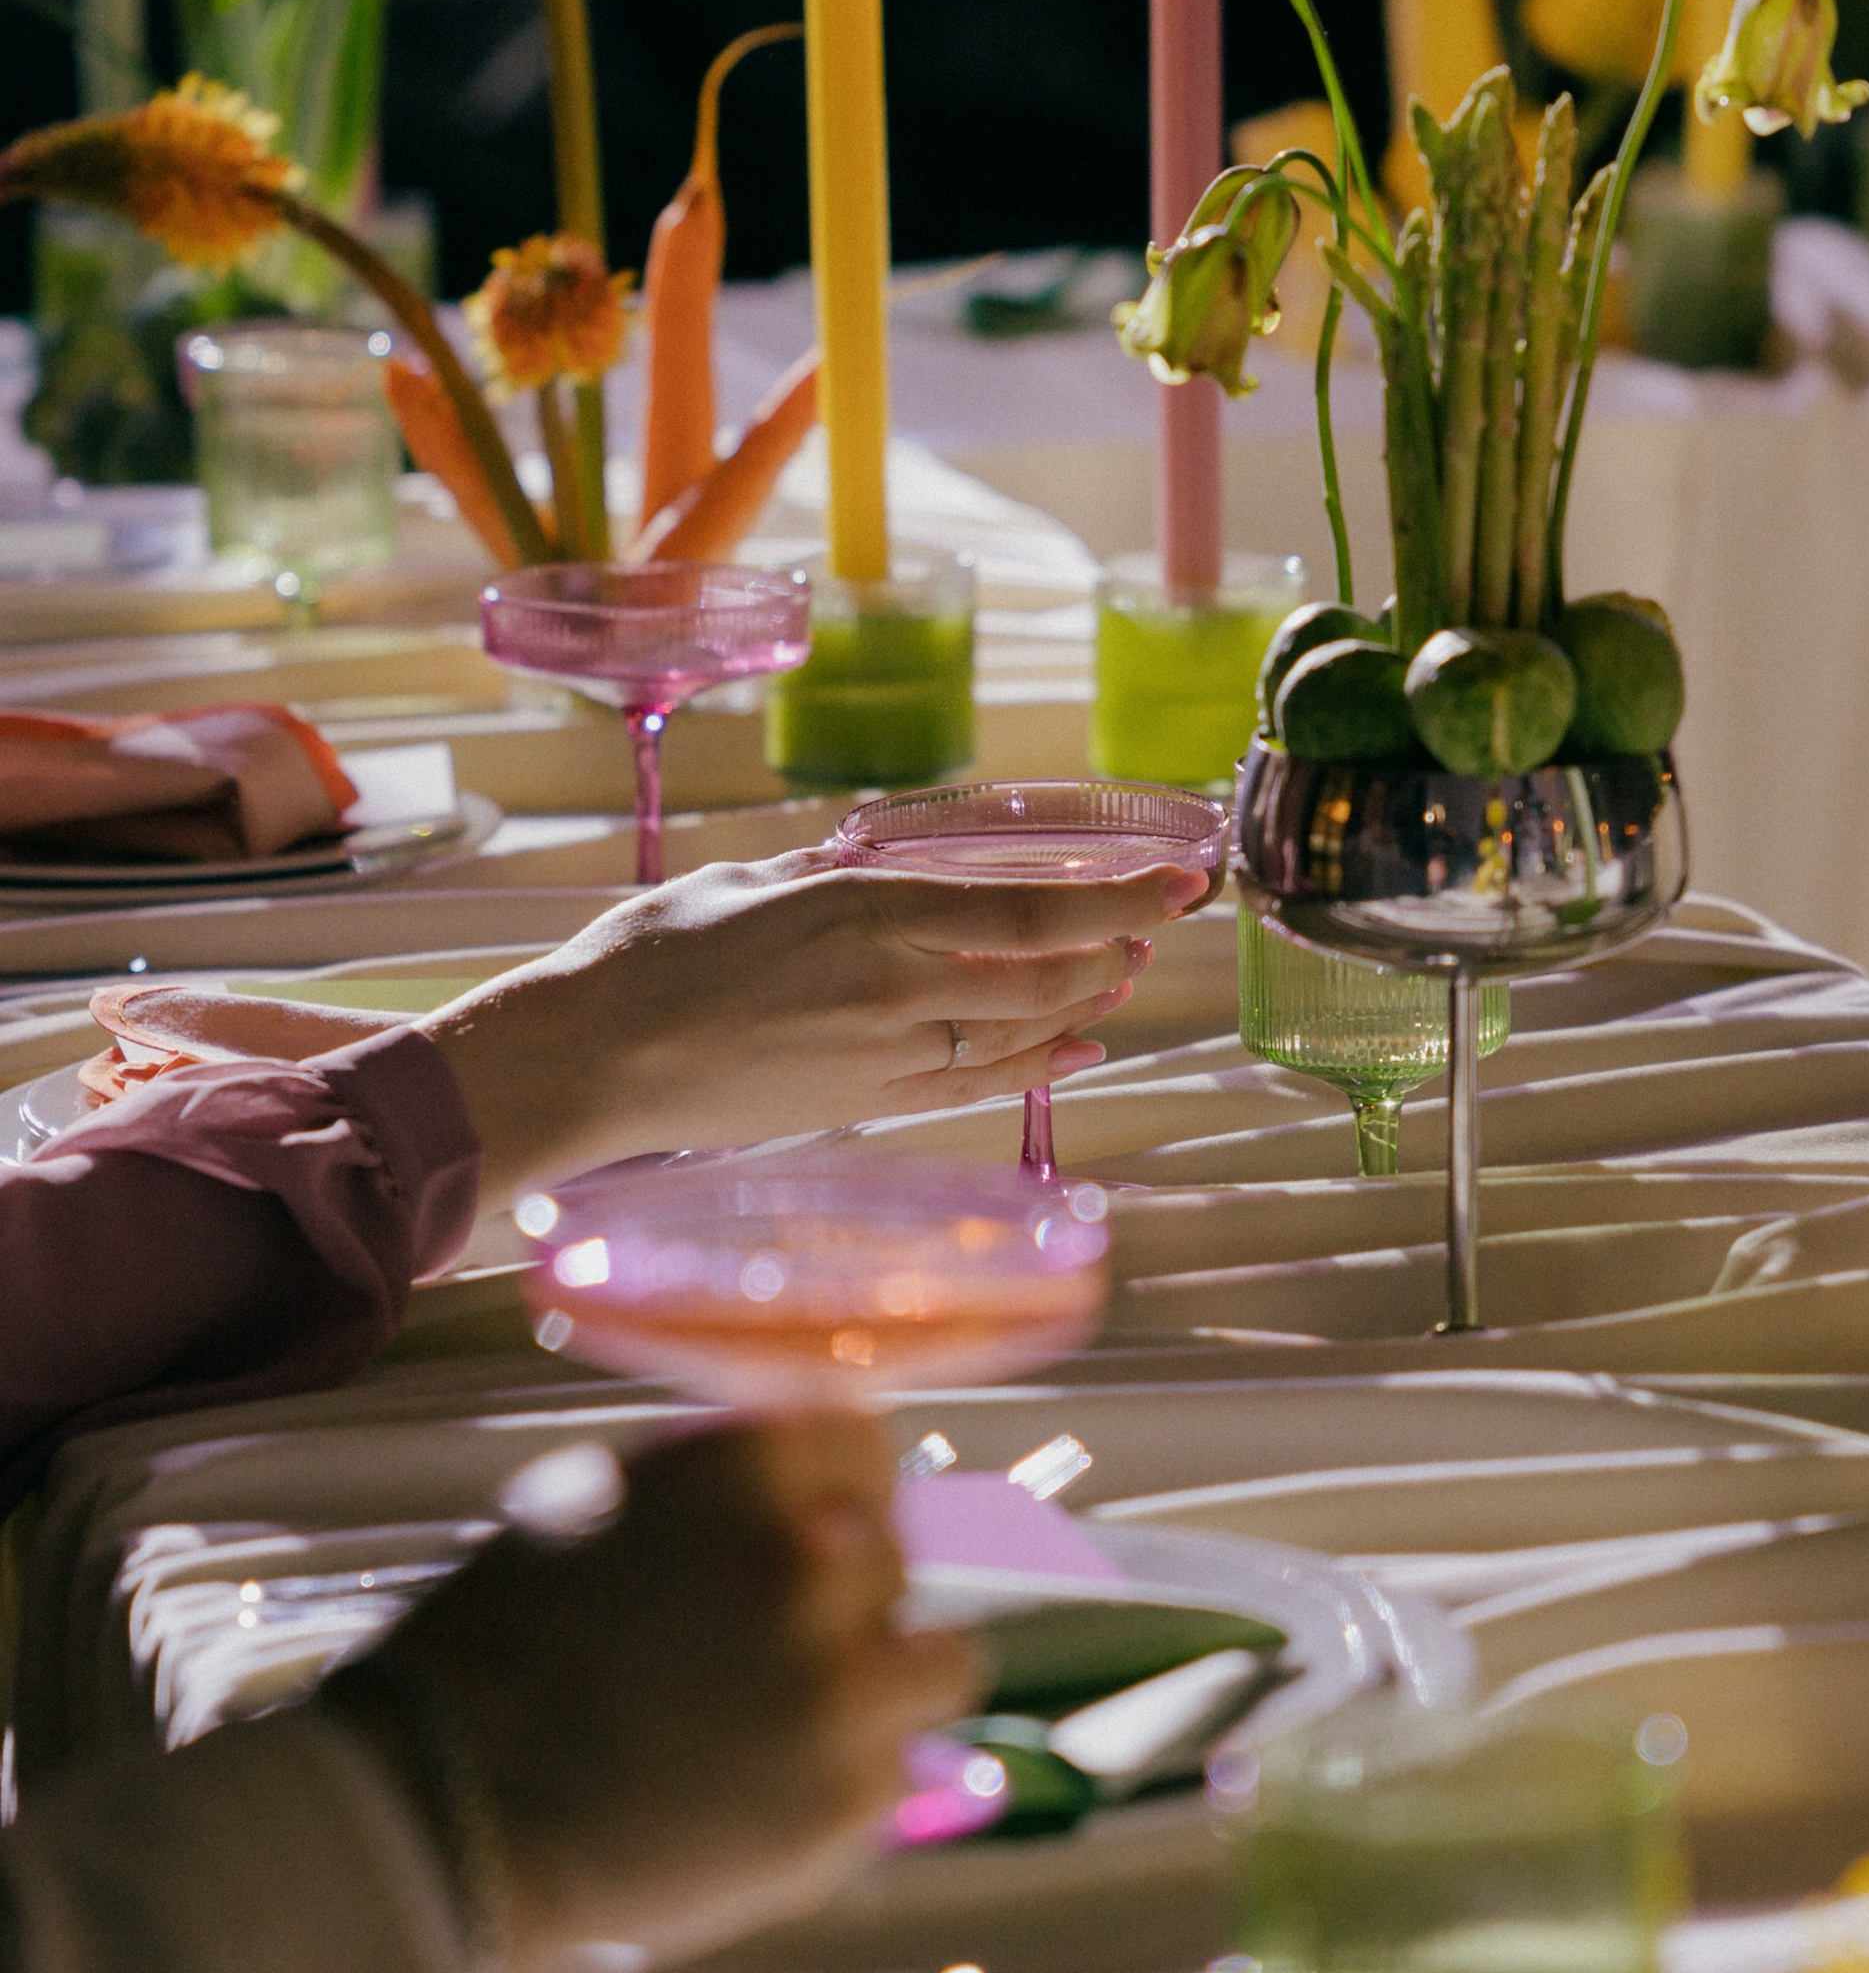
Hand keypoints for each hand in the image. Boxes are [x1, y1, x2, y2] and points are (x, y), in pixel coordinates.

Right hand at [334, 1415, 975, 1972]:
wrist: (439, 1812)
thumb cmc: (498, 1647)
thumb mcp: (599, 1504)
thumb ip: (723, 1487)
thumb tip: (816, 1477)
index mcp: (750, 1461)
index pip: (867, 1444)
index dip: (836, 1492)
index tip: (806, 1532)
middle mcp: (815, 1556)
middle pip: (898, 1553)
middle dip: (845, 1593)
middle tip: (756, 1648)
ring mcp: (841, 1682)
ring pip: (940, 1663)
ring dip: (881, 1685)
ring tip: (787, 1720)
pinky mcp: (845, 1799)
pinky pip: (895, 1771)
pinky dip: (841, 1782)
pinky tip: (750, 1793)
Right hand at [420, 844, 1209, 1192]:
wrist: (587, 1060)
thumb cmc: (647, 959)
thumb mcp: (747, 884)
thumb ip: (825, 876)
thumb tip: (874, 867)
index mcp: (866, 908)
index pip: (1030, 908)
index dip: (1117, 899)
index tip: (1177, 882)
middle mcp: (893, 982)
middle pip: (1046, 971)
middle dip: (1117, 946)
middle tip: (1156, 923)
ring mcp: (883, 1053)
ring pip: (1021, 1029)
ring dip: (1084, 1001)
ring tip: (1122, 976)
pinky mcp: (862, 1105)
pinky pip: (977, 1086)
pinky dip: (1040, 1066)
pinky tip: (1080, 1050)